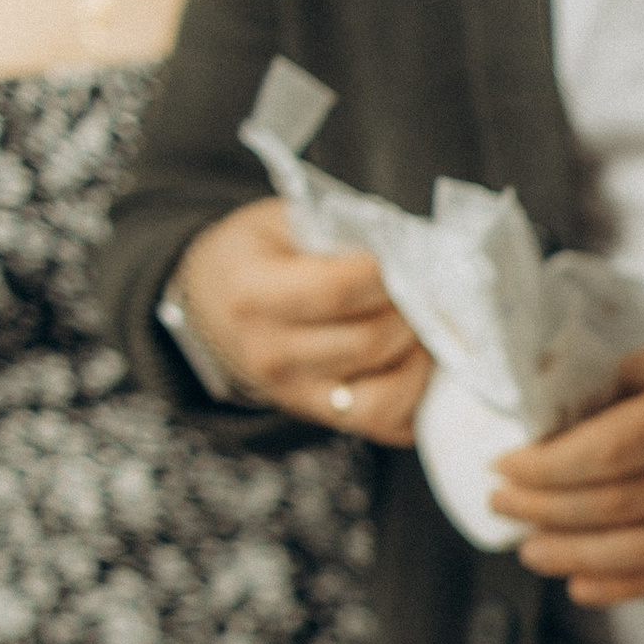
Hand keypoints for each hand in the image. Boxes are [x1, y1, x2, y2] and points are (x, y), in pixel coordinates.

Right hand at [177, 199, 429, 443]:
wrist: (217, 308)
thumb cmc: (261, 255)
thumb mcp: (282, 222)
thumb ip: (337, 229)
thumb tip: (405, 247)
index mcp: (252, 295)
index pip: (335, 291)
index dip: (385, 272)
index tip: (404, 253)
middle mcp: (270, 355)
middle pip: (368, 341)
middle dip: (413, 310)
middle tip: (425, 285)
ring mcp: (297, 396)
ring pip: (386, 392)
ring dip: (421, 354)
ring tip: (424, 320)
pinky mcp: (325, 420)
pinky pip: (390, 421)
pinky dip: (418, 390)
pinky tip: (416, 355)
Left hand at [493, 323, 643, 606]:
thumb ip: (624, 383)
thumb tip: (556, 422)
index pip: (605, 452)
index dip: (544, 467)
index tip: (505, 463)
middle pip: (613, 505)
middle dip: (543, 510)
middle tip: (502, 505)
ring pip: (638, 551)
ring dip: (571, 555)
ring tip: (530, 549)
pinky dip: (620, 586)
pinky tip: (580, 583)